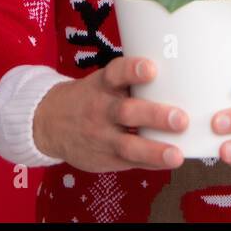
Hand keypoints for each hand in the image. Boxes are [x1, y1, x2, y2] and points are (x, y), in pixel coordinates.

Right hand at [33, 56, 187, 171]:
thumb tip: (177, 78)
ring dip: (154, 150)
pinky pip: (130, 162)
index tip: (151, 68)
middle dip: (154, 115)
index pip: (116, 73)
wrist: (49, 122)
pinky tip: (168, 161)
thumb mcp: (103, 82)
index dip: (133, 70)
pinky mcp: (105, 157)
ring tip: (176, 154)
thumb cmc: (91, 98)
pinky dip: (151, 162)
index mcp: (103, 85)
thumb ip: (131, 82)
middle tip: (180, 118)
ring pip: (128, 145)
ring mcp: (102, 136)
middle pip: (127, 112)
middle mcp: (101, 109)